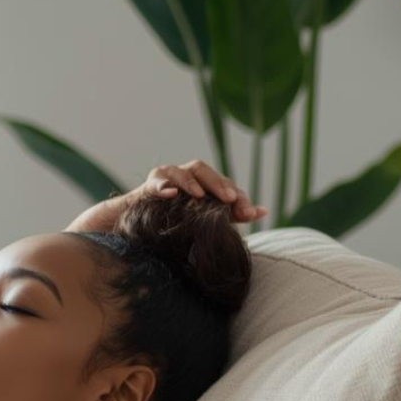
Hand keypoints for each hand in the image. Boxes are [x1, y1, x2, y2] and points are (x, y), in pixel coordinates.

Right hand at [65, 159, 269, 234]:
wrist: (136, 229)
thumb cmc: (174, 223)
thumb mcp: (204, 223)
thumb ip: (231, 215)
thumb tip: (263, 211)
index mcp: (203, 186)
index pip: (224, 185)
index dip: (239, 197)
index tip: (252, 214)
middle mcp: (187, 178)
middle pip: (205, 171)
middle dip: (219, 185)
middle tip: (230, 201)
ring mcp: (167, 180)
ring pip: (183, 171)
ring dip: (193, 182)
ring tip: (202, 197)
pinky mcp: (147, 187)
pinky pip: (155, 183)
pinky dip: (163, 187)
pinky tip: (170, 195)